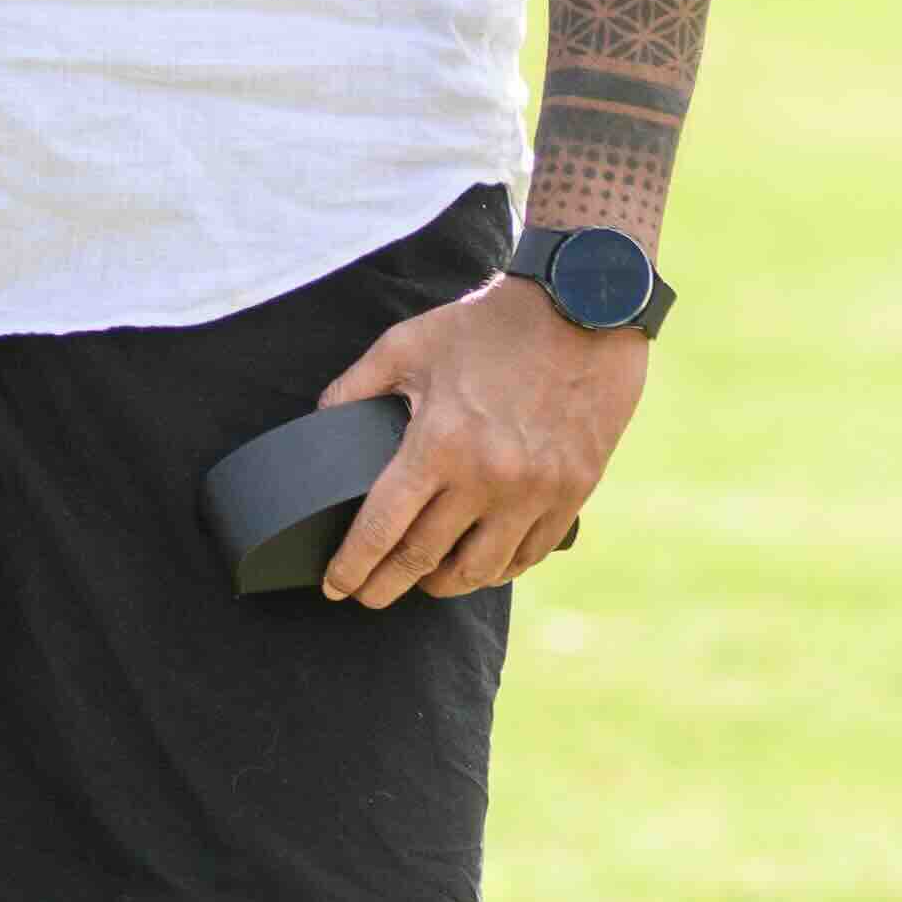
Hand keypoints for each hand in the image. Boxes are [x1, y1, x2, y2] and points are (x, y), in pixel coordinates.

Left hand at [313, 275, 640, 606]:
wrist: (581, 307)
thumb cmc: (489, 325)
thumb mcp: (408, 344)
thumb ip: (355, 387)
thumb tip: (320, 423)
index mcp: (439, 443)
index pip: (382, 528)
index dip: (351, 566)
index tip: (335, 585)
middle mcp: (487, 478)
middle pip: (423, 560)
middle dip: (385, 587)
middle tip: (366, 595)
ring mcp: (534, 492)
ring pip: (478, 571)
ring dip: (442, 586)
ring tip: (422, 580)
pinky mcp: (572, 494)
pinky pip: (529, 555)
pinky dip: (498, 569)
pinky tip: (479, 564)